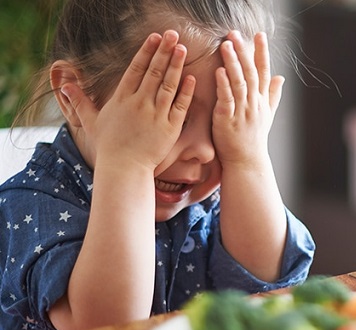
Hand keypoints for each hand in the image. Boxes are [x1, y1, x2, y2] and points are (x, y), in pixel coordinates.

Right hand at [61, 30, 195, 170]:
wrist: (124, 168)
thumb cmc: (109, 146)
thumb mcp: (91, 121)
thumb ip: (80, 102)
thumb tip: (64, 85)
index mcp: (122, 99)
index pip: (136, 69)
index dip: (146, 51)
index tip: (154, 37)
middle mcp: (139, 103)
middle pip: (153, 72)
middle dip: (163, 52)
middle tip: (173, 35)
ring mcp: (156, 115)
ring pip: (168, 85)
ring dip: (176, 66)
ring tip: (182, 49)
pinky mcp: (170, 127)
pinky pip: (180, 106)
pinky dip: (186, 92)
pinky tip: (191, 78)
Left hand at [212, 31, 284, 168]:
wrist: (247, 162)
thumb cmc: (254, 139)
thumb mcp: (267, 115)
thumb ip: (273, 95)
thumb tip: (282, 77)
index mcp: (262, 100)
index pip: (264, 71)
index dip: (262, 52)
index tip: (259, 35)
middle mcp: (254, 104)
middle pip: (251, 73)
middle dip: (244, 52)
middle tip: (235, 34)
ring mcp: (242, 111)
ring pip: (239, 83)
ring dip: (232, 63)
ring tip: (226, 45)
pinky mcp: (228, 120)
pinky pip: (227, 99)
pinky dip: (223, 85)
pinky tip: (219, 71)